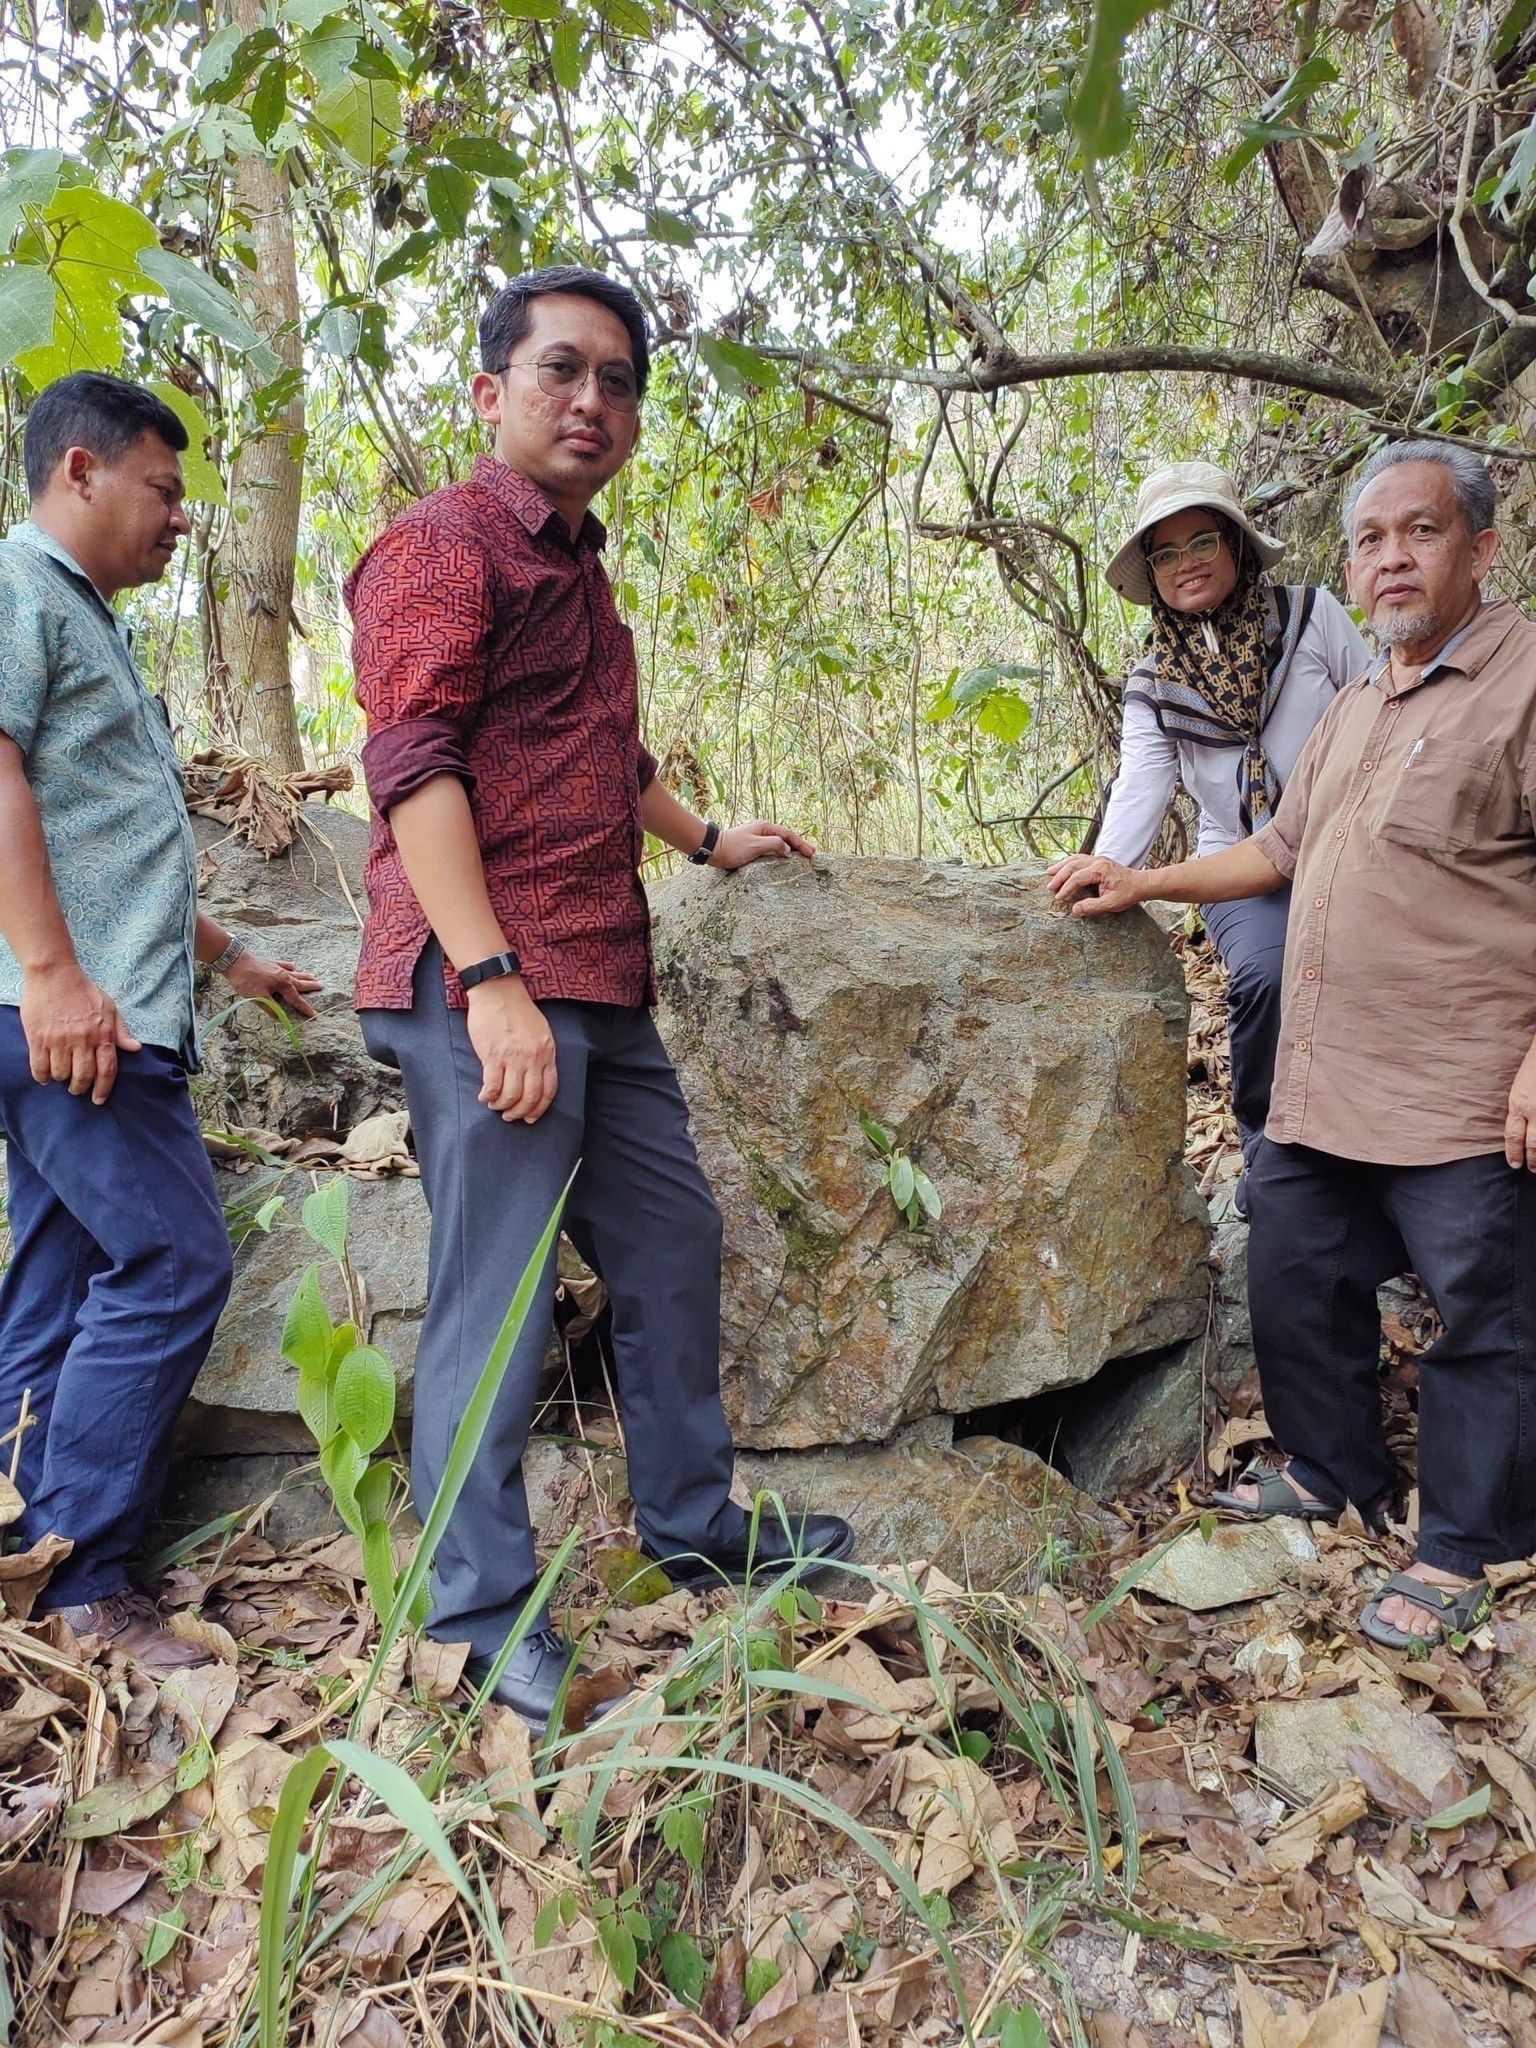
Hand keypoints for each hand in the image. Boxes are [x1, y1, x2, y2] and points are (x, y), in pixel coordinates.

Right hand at [20, 962, 141, 1104]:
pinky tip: (45, 1076)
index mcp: (102, 1034)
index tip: (99, 1099)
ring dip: (61, 1080)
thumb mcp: (109, 1007)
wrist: (55, 974)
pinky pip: (39, 1066)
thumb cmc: (84, 991)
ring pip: (61, 1074)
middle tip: (77, 1089)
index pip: (106, 1070)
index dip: (103, 1088)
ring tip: (61, 1076)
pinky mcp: (39, 1037)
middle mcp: (82, 1040)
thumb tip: (135, 1048)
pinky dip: (42, 1076)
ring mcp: (59, 1039)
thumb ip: (121, 1031)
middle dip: (80, 1088)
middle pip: (83, 1076)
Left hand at [226, 951, 322, 1019]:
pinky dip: (289, 966)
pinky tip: (294, 965)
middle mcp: (283, 975)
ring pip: (294, 973)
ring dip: (304, 975)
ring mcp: (277, 967)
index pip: (296, 999)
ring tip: (314, 976)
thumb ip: (270, 1007)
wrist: (235, 960)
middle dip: (311, 986)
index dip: (305, 1008)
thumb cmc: (246, 979)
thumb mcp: (258, 996)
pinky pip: (284, 964)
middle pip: (300, 983)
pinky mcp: (270, 962)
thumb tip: (279, 1018)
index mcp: (282, 983)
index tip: (314, 1014)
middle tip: (322, 986)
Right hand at [466, 976, 557, 1122]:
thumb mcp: (541, 1031)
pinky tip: (484, 1096)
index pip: (549, 1089)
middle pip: (530, 1096)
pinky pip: (492, 1086)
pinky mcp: (493, 1056)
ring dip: (502, 1106)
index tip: (531, 1116)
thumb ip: (540, 1054)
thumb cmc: (518, 1010)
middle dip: (520, 1112)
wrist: (498, 992)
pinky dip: (488, 1096)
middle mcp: (533, 1058)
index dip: (540, 1107)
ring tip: (495, 1105)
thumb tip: (533, 1077)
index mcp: (547, 1052)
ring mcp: (513, 1058)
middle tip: (510, 1116)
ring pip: (511, 1095)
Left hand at [712, 819, 816, 868]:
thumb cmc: (733, 848)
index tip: (811, 853)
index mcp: (764, 827)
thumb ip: (774, 845)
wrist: (712, 850)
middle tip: (812, 852)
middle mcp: (762, 830)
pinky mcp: (752, 845)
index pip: (788, 834)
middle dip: (799, 844)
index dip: (801, 843)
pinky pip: (771, 847)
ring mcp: (757, 837)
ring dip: (791, 848)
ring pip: (779, 841)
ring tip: (802, 854)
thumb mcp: (756, 846)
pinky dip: (781, 851)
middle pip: (785, 836)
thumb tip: (786, 849)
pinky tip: (784, 857)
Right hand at [1046, 853, 1145, 916]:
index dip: (1066, 888)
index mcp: (1100, 869)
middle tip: (1050, 887)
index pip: (1077, 877)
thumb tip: (1075, 910)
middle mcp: (1097, 861)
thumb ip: (1092, 907)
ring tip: (1049, 872)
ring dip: (1061, 866)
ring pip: (1074, 859)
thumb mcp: (1111, 904)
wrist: (1141, 884)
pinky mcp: (1098, 861)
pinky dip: (1069, 863)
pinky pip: (1079, 858)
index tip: (1059, 898)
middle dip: (1059, 876)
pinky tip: (1062, 867)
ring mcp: (1098, 859)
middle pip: (1072, 865)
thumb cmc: (1128, 893)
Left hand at [1505, 1048, 1535, 1168]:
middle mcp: (1535, 1110)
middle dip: (1532, 1160)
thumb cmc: (1533, 1068)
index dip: (1513, 1152)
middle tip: (1532, 1169)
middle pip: (1533, 1144)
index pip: (1513, 1136)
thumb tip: (1518, 1129)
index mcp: (1519, 1104)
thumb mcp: (1519, 1088)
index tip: (1514, 1163)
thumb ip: (1519, 1109)